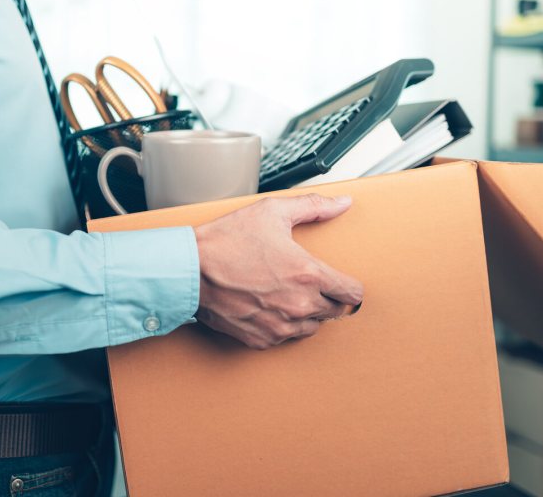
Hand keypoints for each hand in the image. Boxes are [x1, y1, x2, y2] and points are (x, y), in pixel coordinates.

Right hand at [194, 194, 363, 349]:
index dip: (351, 287)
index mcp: (308, 274)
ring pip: (313, 327)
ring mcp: (281, 326)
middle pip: (337, 312)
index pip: (353, 294)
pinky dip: (283, 324)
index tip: (343, 283)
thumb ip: (313, 207)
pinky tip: (270, 306)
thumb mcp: (272, 212)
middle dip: (328, 297)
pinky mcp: (262, 339)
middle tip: (310, 283)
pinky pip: (287, 337)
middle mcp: (299, 305)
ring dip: (308, 313)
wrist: (189, 270)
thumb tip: (342, 203)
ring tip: (288, 293)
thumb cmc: (226, 241)